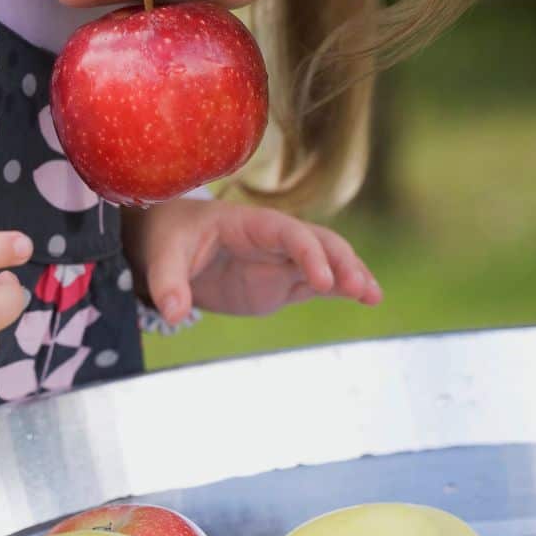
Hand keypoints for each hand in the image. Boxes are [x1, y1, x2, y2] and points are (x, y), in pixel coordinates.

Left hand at [122, 198, 381, 325]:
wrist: (169, 243)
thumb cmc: (169, 239)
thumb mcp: (163, 256)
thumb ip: (168, 282)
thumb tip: (173, 312)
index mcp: (249, 223)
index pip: (288, 232)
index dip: (307, 252)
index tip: (321, 280)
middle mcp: (273, 238)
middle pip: (318, 242)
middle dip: (340, 262)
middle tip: (359, 290)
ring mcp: (281, 261)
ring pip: (326, 261)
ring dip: (350, 273)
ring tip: (372, 297)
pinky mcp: (281, 282)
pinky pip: (319, 282)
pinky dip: (342, 288)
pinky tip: (366, 299)